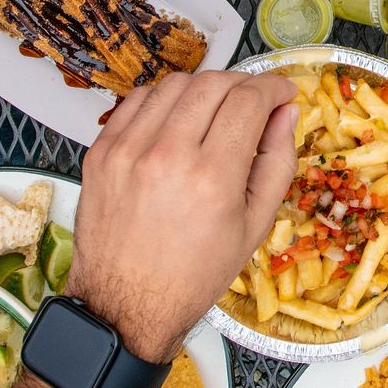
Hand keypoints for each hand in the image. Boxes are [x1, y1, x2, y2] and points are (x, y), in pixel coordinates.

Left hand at [64, 71, 297, 361]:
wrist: (126, 304)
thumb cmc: (193, 274)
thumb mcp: (253, 227)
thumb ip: (276, 163)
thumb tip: (286, 114)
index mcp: (211, 178)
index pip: (249, 100)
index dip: (273, 88)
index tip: (282, 92)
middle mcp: (166, 156)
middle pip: (213, 83)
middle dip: (243, 83)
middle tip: (254, 101)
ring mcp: (127, 150)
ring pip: (174, 84)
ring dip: (204, 88)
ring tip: (216, 110)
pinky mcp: (101, 152)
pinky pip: (137, 100)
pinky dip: (165, 99)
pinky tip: (178, 119)